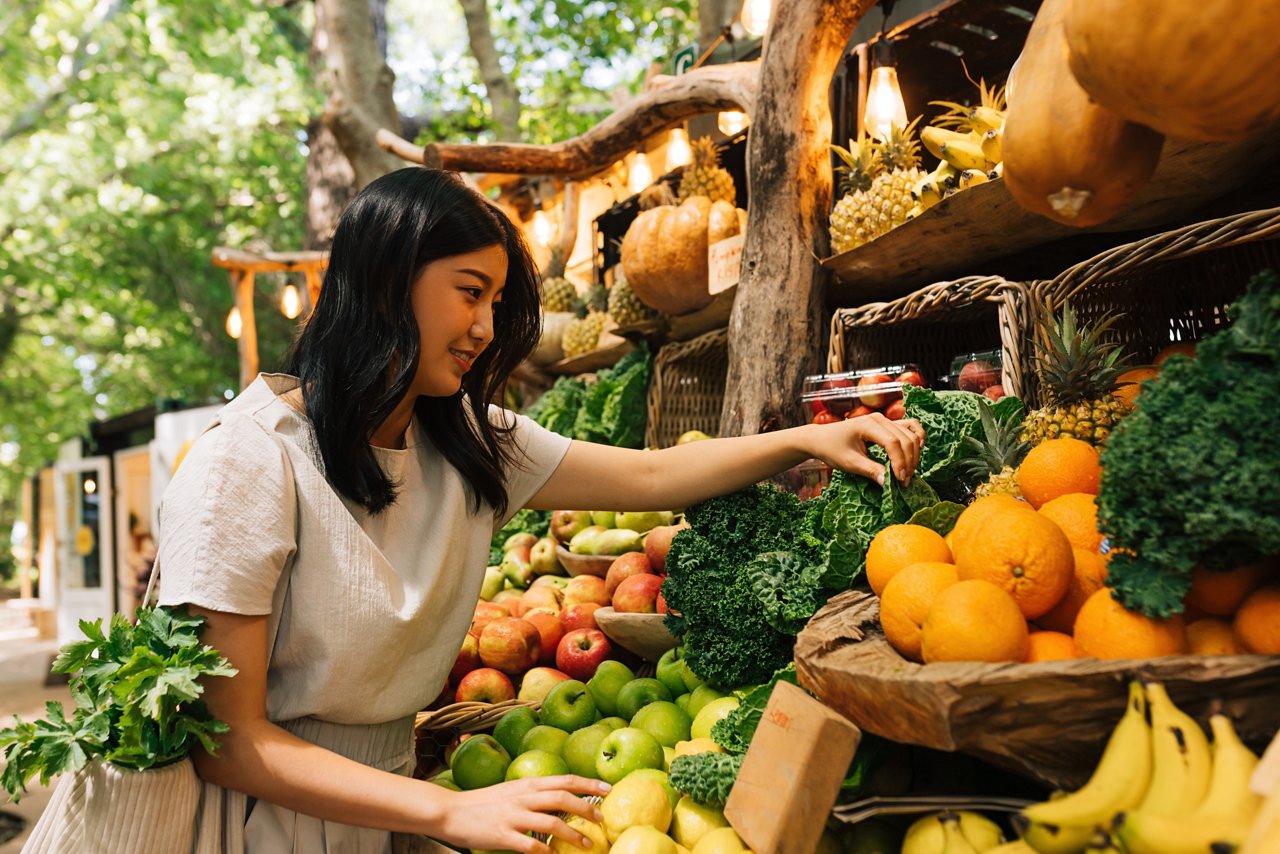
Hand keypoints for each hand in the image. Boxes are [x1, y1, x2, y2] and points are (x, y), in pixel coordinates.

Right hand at [435, 775, 610, 852]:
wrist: (451, 811)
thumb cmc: (484, 803)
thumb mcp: (512, 790)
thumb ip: (534, 792)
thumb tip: (559, 797)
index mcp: (527, 784)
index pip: (565, 779)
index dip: (589, 783)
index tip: (609, 788)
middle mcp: (523, 797)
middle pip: (563, 798)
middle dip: (587, 808)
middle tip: (602, 819)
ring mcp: (513, 816)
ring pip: (552, 822)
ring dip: (573, 834)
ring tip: (587, 844)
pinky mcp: (502, 835)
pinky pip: (530, 846)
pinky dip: (546, 853)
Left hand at [806, 413, 924, 485]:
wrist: (821, 439)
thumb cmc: (832, 449)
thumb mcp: (849, 463)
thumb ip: (869, 470)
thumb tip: (887, 482)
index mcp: (867, 425)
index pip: (892, 442)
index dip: (900, 462)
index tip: (900, 480)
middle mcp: (879, 418)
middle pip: (905, 439)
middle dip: (908, 462)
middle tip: (904, 482)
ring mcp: (884, 419)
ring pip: (910, 434)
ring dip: (913, 454)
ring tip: (907, 473)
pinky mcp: (887, 424)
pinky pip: (909, 426)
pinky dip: (917, 436)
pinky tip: (919, 449)